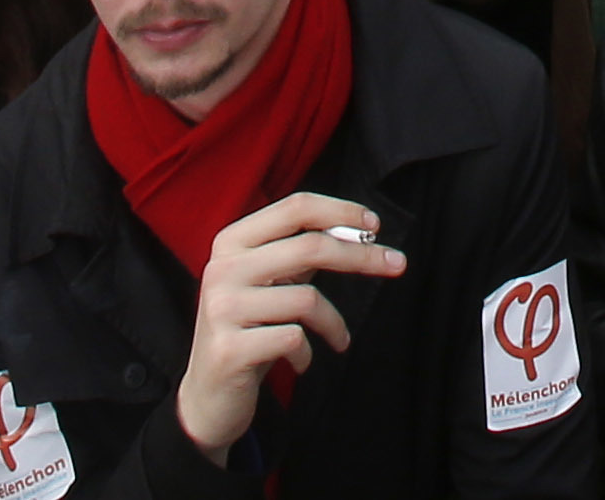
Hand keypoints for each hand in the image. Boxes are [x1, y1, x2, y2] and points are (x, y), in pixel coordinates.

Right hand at [175, 192, 397, 456]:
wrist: (207, 396)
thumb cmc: (248, 331)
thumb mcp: (267, 283)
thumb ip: (298, 254)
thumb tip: (357, 230)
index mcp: (231, 242)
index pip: (294, 208)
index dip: (340, 211)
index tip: (375, 226)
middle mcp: (222, 268)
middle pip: (310, 247)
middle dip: (362, 257)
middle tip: (398, 265)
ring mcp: (222, 309)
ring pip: (307, 299)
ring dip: (334, 324)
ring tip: (339, 339)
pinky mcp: (229, 349)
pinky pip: (294, 339)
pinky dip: (309, 353)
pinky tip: (301, 362)